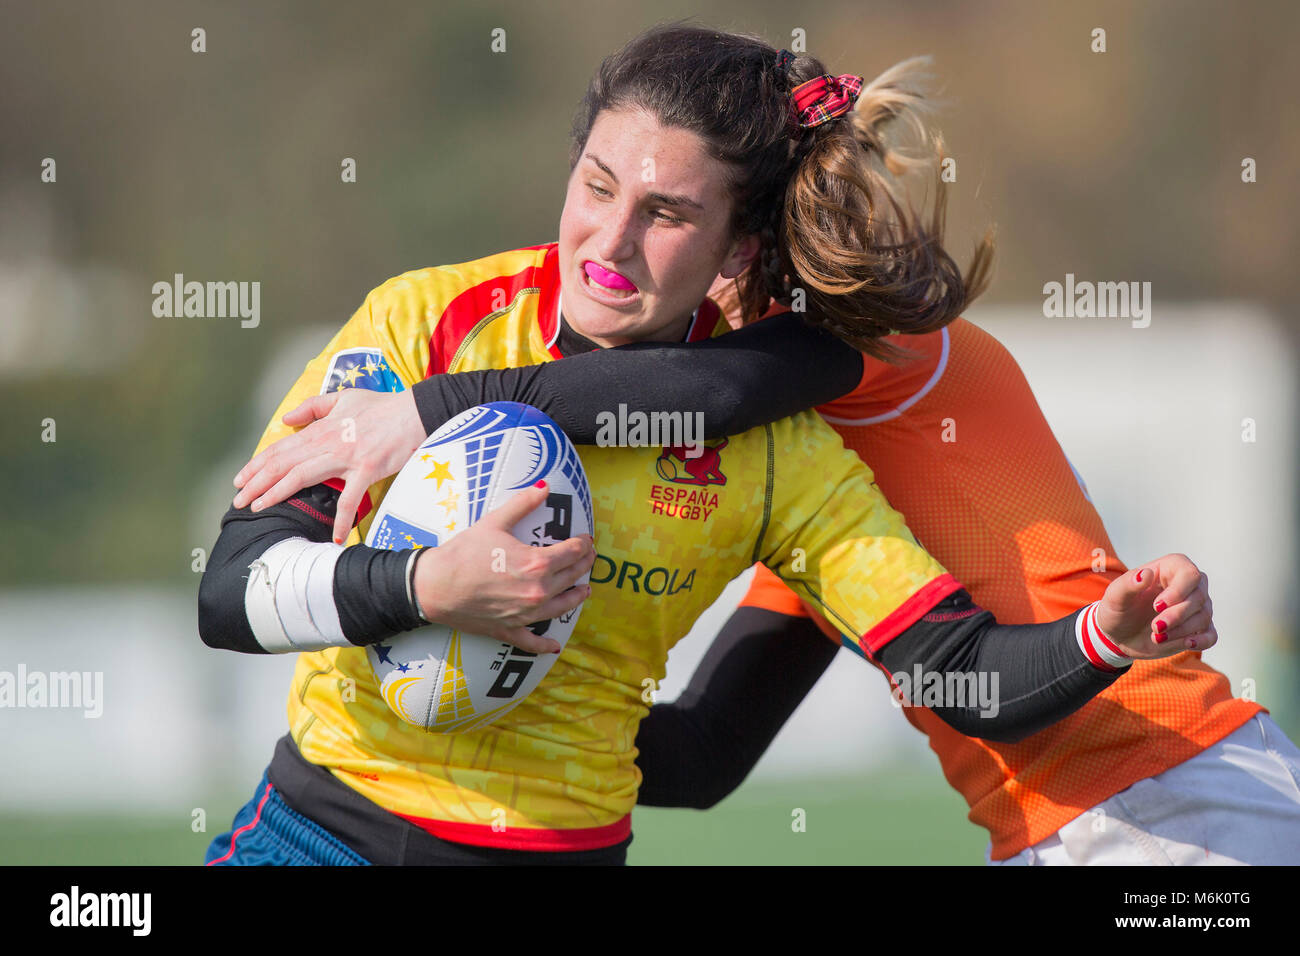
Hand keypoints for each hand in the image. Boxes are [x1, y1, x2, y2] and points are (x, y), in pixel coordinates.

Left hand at [233, 388, 426, 542]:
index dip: (257, 465)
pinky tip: (335, 537)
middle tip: (239, 500)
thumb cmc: (383, 406)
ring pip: (301, 476)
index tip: (240, 480)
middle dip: (257, 483)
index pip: (281, 448)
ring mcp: (346, 457)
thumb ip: (313, 407)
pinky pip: (349, 499)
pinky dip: (341, 520)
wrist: (416, 411)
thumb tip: (286, 419)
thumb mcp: (344, 397)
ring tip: (259, 508)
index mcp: (321, 429)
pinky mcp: (367, 470)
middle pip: (283, 464)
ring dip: (277, 493)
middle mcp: (327, 443)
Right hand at [414, 482, 596, 653]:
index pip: (572, 552)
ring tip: (585, 589)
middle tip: (589, 557)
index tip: (586, 539)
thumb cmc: (463, 553)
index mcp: (537, 564)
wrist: (434, 585)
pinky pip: (532, 642)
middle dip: (584, 564)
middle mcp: (537, 591)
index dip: (583, 544)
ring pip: (562, 606)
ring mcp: (525, 614)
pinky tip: (555, 646)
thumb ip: (522, 504)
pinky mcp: (509, 630)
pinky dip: (545, 645)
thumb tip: (544, 486)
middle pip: (571, 576)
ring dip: (577, 597)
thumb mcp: (494, 522)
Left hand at [1095, 554, 1214, 659]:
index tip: (1157, 606)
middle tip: (1155, 627)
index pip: (1189, 574)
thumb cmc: (1118, 608)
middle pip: (1198, 597)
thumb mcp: (1115, 596)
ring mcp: (1195, 608)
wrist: (1118, 633)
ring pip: (1203, 617)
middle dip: (1177, 615)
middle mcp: (1188, 586)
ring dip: (1181, 630)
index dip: (1178, 591)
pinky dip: (1201, 641)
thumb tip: (1146, 574)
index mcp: (1170, 569)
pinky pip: (1211, 635)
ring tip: (1157, 637)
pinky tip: (1187, 644)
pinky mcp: (1196, 630)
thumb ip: (1128, 584)